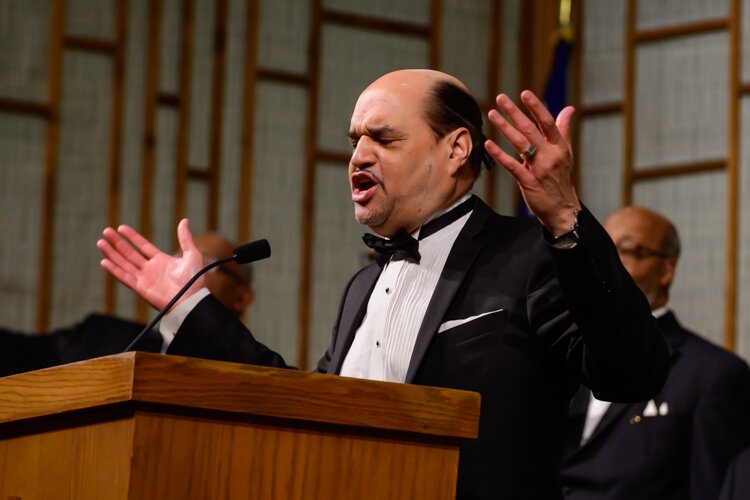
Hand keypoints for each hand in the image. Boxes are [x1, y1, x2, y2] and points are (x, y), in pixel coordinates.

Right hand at [97, 219, 204, 309]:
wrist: (192, 298)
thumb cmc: (194, 280)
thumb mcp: (192, 254)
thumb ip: (185, 238)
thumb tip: (184, 220)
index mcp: (161, 261)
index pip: (142, 246)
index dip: (132, 237)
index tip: (121, 228)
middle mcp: (150, 269)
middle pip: (130, 253)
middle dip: (117, 243)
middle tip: (106, 231)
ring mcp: (144, 279)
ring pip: (124, 264)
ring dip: (112, 254)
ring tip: (101, 242)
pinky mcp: (140, 288)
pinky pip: (124, 277)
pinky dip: (114, 270)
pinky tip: (104, 261)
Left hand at [485, 90, 580, 235]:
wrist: (563, 208)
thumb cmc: (561, 178)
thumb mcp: (565, 153)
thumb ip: (563, 130)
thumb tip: (568, 109)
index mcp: (559, 146)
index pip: (547, 122)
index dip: (536, 107)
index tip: (524, 93)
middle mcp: (550, 155)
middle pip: (530, 129)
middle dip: (514, 112)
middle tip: (500, 98)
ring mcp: (539, 168)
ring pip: (520, 144)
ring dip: (504, 128)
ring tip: (492, 114)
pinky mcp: (529, 182)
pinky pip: (512, 166)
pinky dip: (500, 154)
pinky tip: (489, 144)